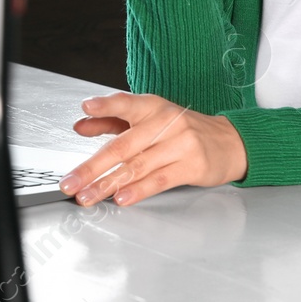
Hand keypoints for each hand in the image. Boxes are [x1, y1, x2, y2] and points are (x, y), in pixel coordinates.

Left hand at [59, 92, 247, 206]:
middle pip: (123, 145)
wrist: (229, 142)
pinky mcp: (192, 166)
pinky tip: (121, 198)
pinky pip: (159, 179)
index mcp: (153, 107)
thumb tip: (80, 124)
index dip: (107, 105)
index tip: (87, 107)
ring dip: (108, 184)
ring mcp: (181, 144)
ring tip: (88, 196)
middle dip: (92, 167)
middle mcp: (166, 122)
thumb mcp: (149, 119)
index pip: (127, 103)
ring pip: (137, 166)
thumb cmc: (183, 131)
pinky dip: (138, 190)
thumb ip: (112, 120)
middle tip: (71, 182)